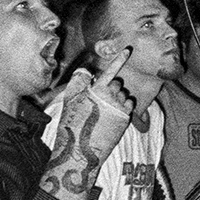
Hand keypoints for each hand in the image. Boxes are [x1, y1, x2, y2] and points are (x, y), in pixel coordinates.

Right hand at [53, 48, 134, 163]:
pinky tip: (114, 114)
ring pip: (124, 94)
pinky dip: (124, 106)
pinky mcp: (125, 118)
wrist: (81, 149)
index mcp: (95, 90)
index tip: (128, 49)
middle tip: (100, 101)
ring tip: (104, 111)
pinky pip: (129, 105)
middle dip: (111, 88)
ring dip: (117, 98)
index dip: (119, 59)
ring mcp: (119, 107)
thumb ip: (78, 82)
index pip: (110, 70)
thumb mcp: (69, 100)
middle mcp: (109, 97)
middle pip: (117, 83)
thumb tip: (87, 70)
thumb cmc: (72, 124)